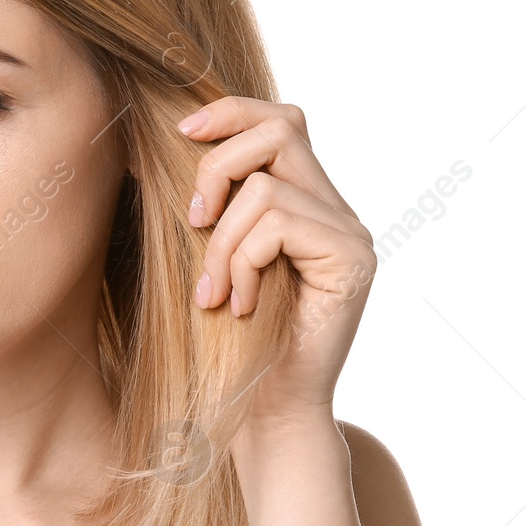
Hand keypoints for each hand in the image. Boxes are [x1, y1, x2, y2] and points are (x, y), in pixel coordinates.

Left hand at [178, 96, 374, 417]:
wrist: (265, 412)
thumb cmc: (229, 341)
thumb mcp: (212, 255)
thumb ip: (213, 202)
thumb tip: (173, 134)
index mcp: (307, 202)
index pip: (281, 121)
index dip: (232, 112)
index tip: (183, 132)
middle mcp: (338, 210)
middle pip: (282, 130)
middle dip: (218, 167)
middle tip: (195, 221)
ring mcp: (351, 233)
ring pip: (267, 187)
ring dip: (221, 241)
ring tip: (215, 292)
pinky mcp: (352, 259)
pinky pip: (277, 224)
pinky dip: (242, 263)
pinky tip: (241, 306)